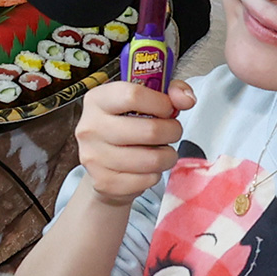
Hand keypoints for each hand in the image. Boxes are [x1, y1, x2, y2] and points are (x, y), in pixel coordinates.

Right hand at [75, 77, 193, 205]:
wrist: (101, 166)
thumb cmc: (127, 127)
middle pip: (150, 130)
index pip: (134, 96)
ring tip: (162, 152)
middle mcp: (90, 128)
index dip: (161, 103)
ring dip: (167, 156)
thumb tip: (186, 100)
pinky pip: (147, 180)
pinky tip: (146, 168)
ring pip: (152, 159)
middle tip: (171, 132)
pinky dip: (154, 175)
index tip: (167, 110)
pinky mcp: (104, 182)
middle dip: (172, 132)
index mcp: (97, 100)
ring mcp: (94, 157)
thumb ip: (170, 92)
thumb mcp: (146, 101)